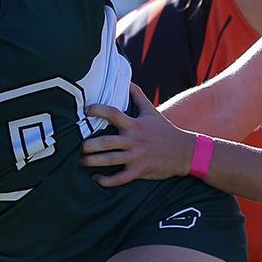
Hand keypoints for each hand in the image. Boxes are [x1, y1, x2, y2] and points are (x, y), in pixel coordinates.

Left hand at [80, 83, 195, 186]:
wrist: (185, 152)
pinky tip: (97, 178)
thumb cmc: (165, 130)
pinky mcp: (139, 171)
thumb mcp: (152, 111)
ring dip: (92, 162)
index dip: (98, 110)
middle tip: (76, 145)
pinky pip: (120, 179)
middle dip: (88, 144)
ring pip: (109, 160)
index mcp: (135, 124)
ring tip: (80, 161)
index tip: (86, 110)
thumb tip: (127, 81)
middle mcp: (134, 140)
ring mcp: (136, 157)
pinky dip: (106, 180)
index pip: (113, 113)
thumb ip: (138, 95)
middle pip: (106, 142)